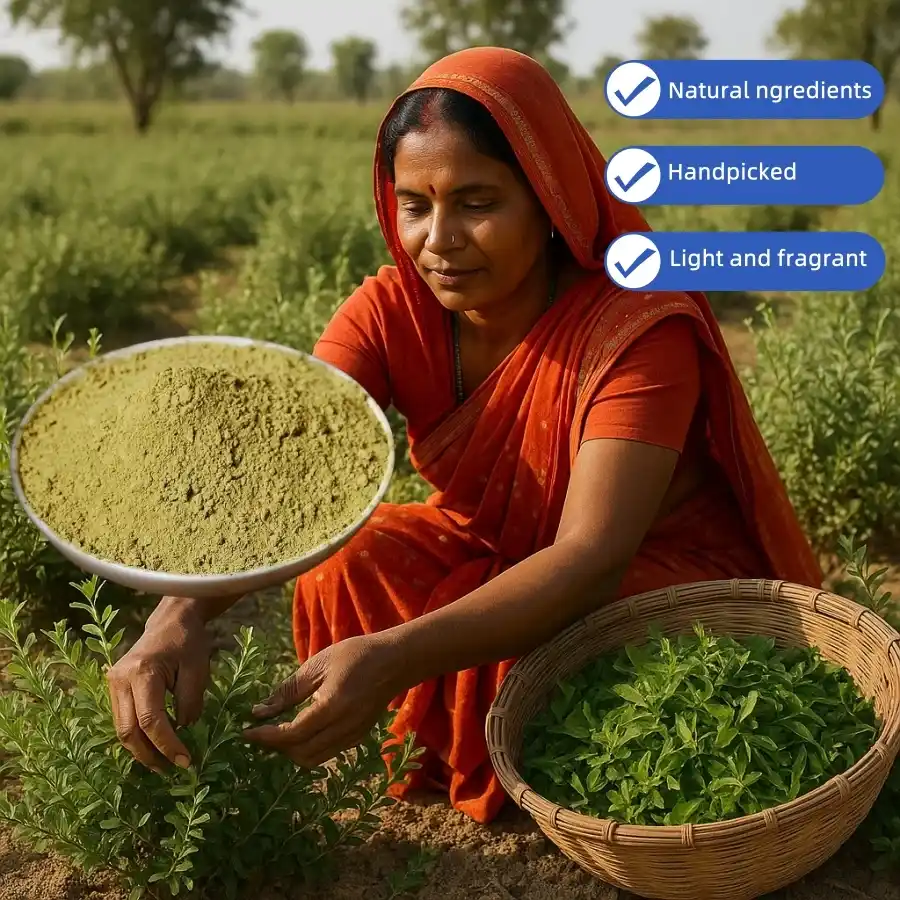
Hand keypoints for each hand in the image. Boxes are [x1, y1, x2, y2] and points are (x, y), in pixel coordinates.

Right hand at [106, 597, 212, 772]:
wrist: (172, 620)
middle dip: (149, 755)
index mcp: (143, 672)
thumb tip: (182, 733)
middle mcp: (120, 679)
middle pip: (128, 731)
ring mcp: (113, 682)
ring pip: (121, 728)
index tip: (186, 761)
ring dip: (142, 750)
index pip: (151, 721)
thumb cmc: (189, 642)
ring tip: (164, 763)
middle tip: (173, 769)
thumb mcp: (198, 670)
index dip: (167, 745)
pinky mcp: (115, 686)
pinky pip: (122, 718)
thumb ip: (190, 704)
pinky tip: (154, 746)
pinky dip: (138, 735)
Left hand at [243, 633, 405, 766]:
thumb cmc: (355, 655)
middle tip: (258, 732)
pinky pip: (327, 753)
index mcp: (334, 706)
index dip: (267, 737)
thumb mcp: (318, 664)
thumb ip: (289, 690)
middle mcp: (345, 727)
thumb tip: (259, 711)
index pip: (293, 734)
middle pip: (302, 753)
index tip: (246, 731)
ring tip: (275, 735)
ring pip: (314, 759)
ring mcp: (354, 735)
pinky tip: (298, 733)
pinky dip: (308, 749)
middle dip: (276, 747)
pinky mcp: (358, 737)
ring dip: (291, 752)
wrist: (395, 660)